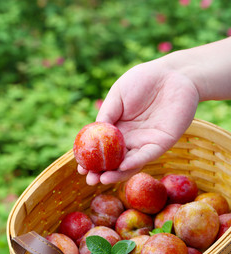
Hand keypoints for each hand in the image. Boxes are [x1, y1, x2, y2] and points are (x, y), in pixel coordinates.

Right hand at [79, 57, 198, 184]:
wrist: (173, 73)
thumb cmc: (144, 80)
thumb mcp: (119, 95)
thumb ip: (107, 114)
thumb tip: (92, 132)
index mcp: (118, 128)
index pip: (102, 149)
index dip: (91, 159)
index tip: (80, 167)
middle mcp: (131, 139)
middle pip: (114, 161)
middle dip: (101, 172)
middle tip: (89, 179)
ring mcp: (145, 143)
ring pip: (129, 163)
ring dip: (116, 174)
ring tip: (101, 180)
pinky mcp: (162, 143)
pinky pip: (147, 155)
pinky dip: (135, 162)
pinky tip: (122, 166)